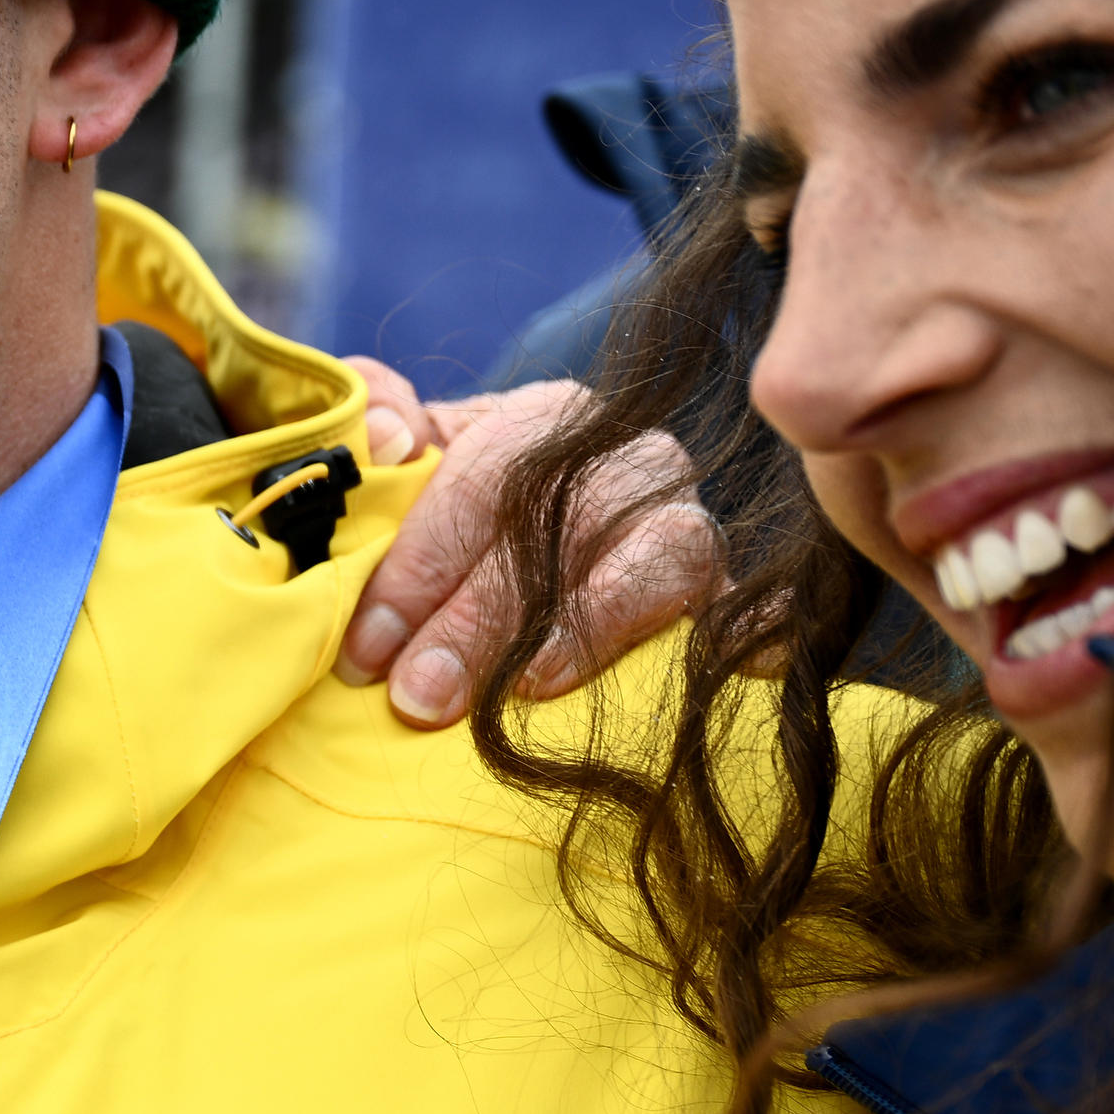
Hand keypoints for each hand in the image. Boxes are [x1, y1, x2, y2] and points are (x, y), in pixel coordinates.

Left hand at [331, 361, 720, 727]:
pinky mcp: (728, 590)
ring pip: (657, 560)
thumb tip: (383, 435)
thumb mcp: (418, 458)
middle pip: (562, 527)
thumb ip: (380, 423)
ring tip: (519, 688)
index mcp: (550, 418)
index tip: (367, 644)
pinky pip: (745, 608)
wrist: (565, 536)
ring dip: (583, 629)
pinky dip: (742, 632)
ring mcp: (689, 523)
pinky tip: (730, 670)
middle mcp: (631, 459)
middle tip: (418, 695)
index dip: (421, 562)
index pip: (486, 477)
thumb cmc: (470, 511)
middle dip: (478, 619)